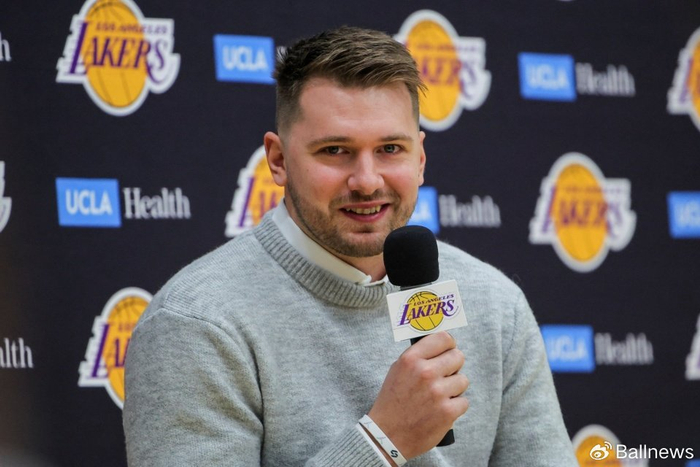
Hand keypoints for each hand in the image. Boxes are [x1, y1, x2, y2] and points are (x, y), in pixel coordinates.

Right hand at [367, 332, 469, 459]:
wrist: (387, 435)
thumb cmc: (393, 401)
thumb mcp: (397, 370)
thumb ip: (418, 356)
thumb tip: (440, 345)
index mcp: (411, 359)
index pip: (444, 338)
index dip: (449, 345)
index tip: (448, 351)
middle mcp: (425, 372)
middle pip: (458, 357)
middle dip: (453, 367)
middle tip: (444, 376)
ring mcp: (437, 392)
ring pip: (463, 380)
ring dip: (454, 388)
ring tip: (440, 396)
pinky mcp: (447, 412)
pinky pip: (464, 401)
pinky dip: (455, 407)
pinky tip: (441, 410)